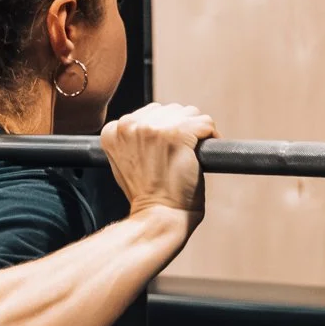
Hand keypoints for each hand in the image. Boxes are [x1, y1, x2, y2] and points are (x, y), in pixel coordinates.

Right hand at [99, 102, 216, 229]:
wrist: (157, 216)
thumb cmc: (145, 196)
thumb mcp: (124, 163)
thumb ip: (131, 140)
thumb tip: (153, 126)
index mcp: (113, 131)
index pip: (148, 113)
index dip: (164, 129)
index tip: (171, 146)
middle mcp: (130, 124)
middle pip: (169, 110)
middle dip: (180, 127)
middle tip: (184, 151)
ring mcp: (154, 128)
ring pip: (188, 113)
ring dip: (196, 130)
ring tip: (194, 151)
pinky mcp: (178, 133)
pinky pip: (205, 123)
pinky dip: (212, 136)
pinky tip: (204, 153)